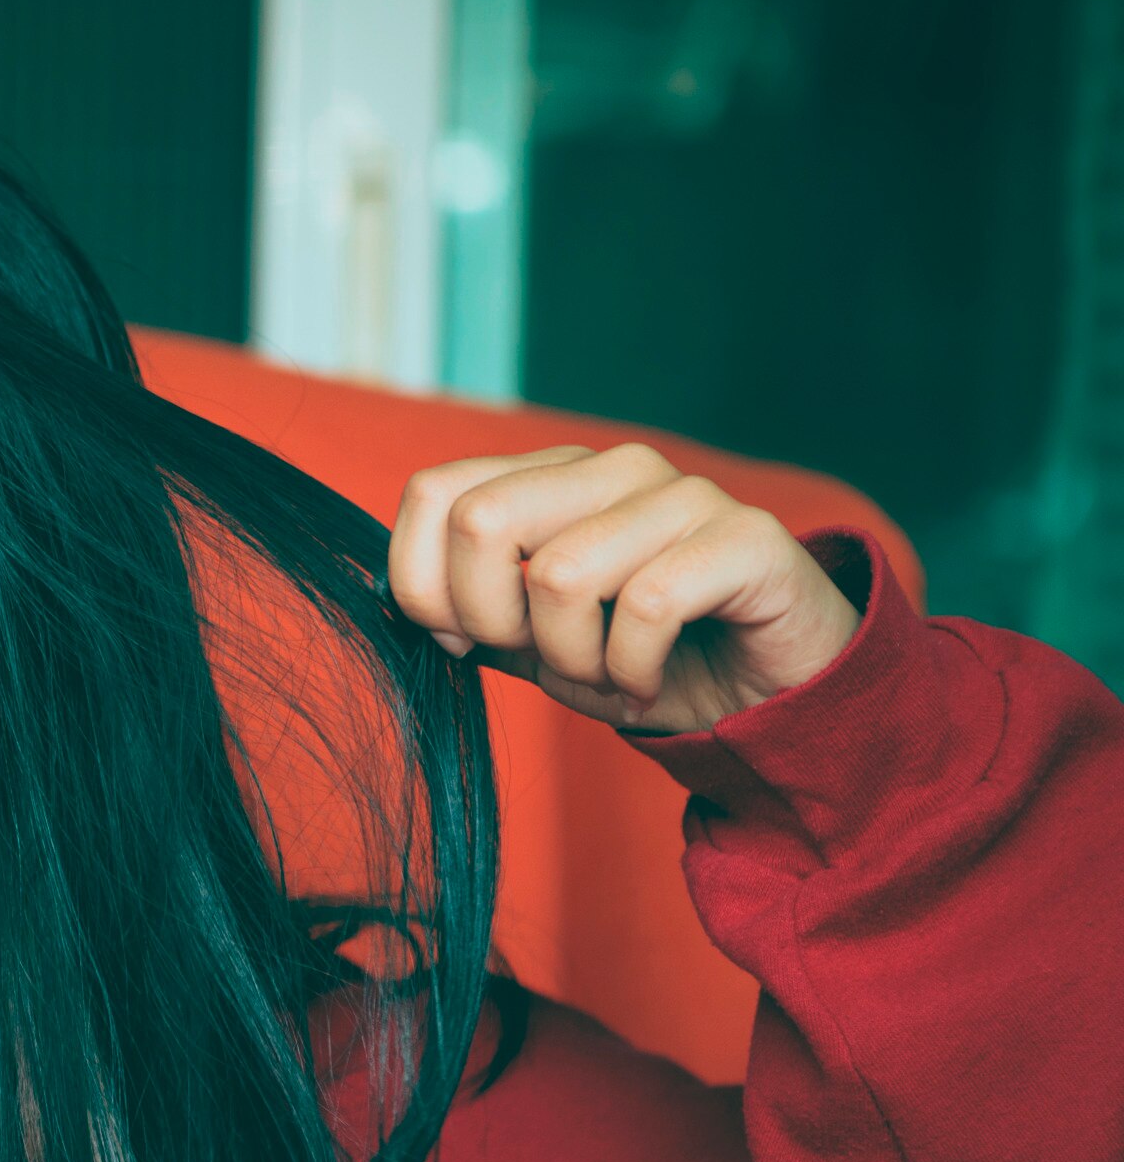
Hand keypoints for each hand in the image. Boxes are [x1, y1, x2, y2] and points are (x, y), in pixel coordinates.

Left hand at [388, 444, 864, 733]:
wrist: (767, 694)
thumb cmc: (641, 660)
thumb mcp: (532, 642)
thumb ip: (466, 611)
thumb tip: (393, 598)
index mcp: (553, 477)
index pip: (434, 493)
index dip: (425, 585)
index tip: (467, 641)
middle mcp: (613, 468)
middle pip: (481, 522)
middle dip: (491, 620)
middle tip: (543, 660)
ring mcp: (683, 493)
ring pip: (559, 574)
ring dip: (572, 659)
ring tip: (609, 675)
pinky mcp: (746, 537)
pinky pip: (646, 605)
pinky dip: (632, 669)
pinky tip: (652, 679)